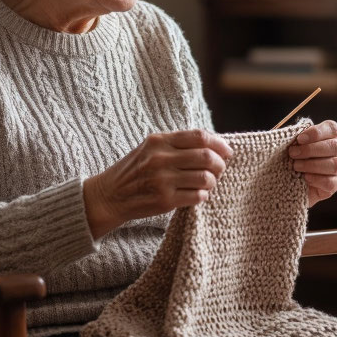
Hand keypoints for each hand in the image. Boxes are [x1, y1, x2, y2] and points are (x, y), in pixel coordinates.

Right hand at [82, 129, 232, 236]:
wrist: (109, 196)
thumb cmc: (135, 171)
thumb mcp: (150, 148)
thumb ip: (177, 144)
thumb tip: (214, 144)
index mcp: (159, 141)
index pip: (200, 136)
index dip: (220, 144)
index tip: (227, 151)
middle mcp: (161, 158)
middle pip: (207, 157)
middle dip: (220, 164)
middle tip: (220, 170)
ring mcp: (163, 180)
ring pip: (206, 178)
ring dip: (213, 182)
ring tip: (207, 183)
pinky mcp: (165, 200)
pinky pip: (197, 196)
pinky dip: (202, 196)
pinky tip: (196, 194)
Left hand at [289, 119, 336, 206]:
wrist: (283, 182)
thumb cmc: (287, 159)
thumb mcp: (288, 146)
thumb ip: (293, 138)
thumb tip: (292, 134)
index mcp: (326, 137)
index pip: (332, 128)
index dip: (318, 132)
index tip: (300, 138)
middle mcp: (334, 152)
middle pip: (335, 146)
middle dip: (311, 150)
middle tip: (293, 153)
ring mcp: (336, 169)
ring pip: (335, 164)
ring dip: (312, 165)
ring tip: (296, 166)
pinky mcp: (333, 185)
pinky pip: (331, 182)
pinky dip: (317, 179)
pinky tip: (305, 178)